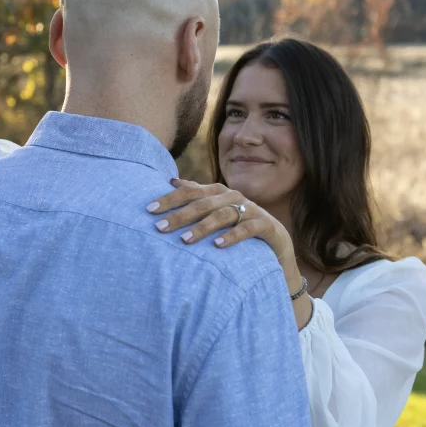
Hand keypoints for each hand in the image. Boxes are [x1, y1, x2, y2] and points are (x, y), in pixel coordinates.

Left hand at [147, 179, 300, 291]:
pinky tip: (216, 246)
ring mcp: (251, 209)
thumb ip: (197, 194)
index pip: (190, 192)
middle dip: (179, 215)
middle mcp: (233, 197)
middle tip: (159, 228)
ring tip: (184, 240)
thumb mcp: (217, 209)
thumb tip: (171, 180)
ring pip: (222, 215)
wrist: (276, 242)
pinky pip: (247, 228)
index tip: (149, 210)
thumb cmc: (239, 223)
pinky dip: (231, 236)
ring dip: (202, 227)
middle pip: (202, 204)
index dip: (169, 199)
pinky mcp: (265, 225)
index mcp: (218, 192)